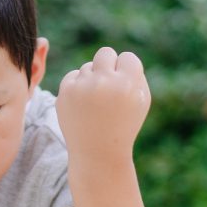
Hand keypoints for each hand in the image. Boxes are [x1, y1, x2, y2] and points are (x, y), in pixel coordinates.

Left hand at [56, 47, 150, 165]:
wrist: (97, 152)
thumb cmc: (123, 125)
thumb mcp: (141, 102)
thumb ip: (135, 75)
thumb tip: (119, 57)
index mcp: (127, 84)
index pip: (128, 58)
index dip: (127, 71)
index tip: (125, 85)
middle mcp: (104, 82)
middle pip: (105, 53)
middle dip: (108, 65)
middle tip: (109, 85)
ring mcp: (82, 86)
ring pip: (88, 66)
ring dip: (93, 80)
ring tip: (96, 104)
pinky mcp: (65, 92)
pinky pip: (73, 76)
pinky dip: (78, 87)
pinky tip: (84, 105)